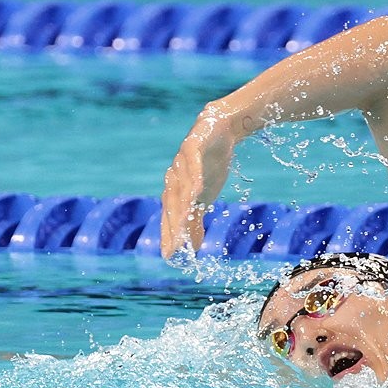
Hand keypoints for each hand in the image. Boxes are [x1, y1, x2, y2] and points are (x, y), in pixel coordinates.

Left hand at [160, 104, 237, 257]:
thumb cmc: (209, 166)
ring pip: (181, 185)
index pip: (169, 217)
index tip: (169, 255)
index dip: (168, 236)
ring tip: (185, 221)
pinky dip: (194, 174)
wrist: (219, 131)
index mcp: (174, 191)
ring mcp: (181, 162)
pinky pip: (192, 162)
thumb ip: (196, 221)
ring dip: (183, 204)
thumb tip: (193, 248)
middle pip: (172, 204)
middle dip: (173, 225)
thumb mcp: (204, 197)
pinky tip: (197, 188)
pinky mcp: (192, 145)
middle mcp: (173, 178)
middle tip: (177, 244)